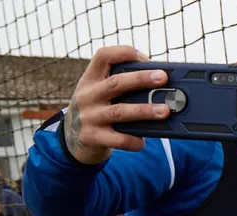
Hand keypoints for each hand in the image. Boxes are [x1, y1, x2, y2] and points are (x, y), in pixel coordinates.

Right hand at [64, 46, 170, 164]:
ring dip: (144, 110)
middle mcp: (87, 95)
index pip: (103, 56)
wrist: (72, 139)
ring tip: (164, 111)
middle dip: (141, 79)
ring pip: (119, 112)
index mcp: (91, 79)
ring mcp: (89, 117)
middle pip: (116, 83)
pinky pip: (118, 139)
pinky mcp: (92, 137)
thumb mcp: (99, 93)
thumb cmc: (97, 110)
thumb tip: (160, 90)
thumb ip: (122, 87)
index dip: (124, 53)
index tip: (145, 59)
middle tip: (163, 77)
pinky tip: (143, 140)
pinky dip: (133, 140)